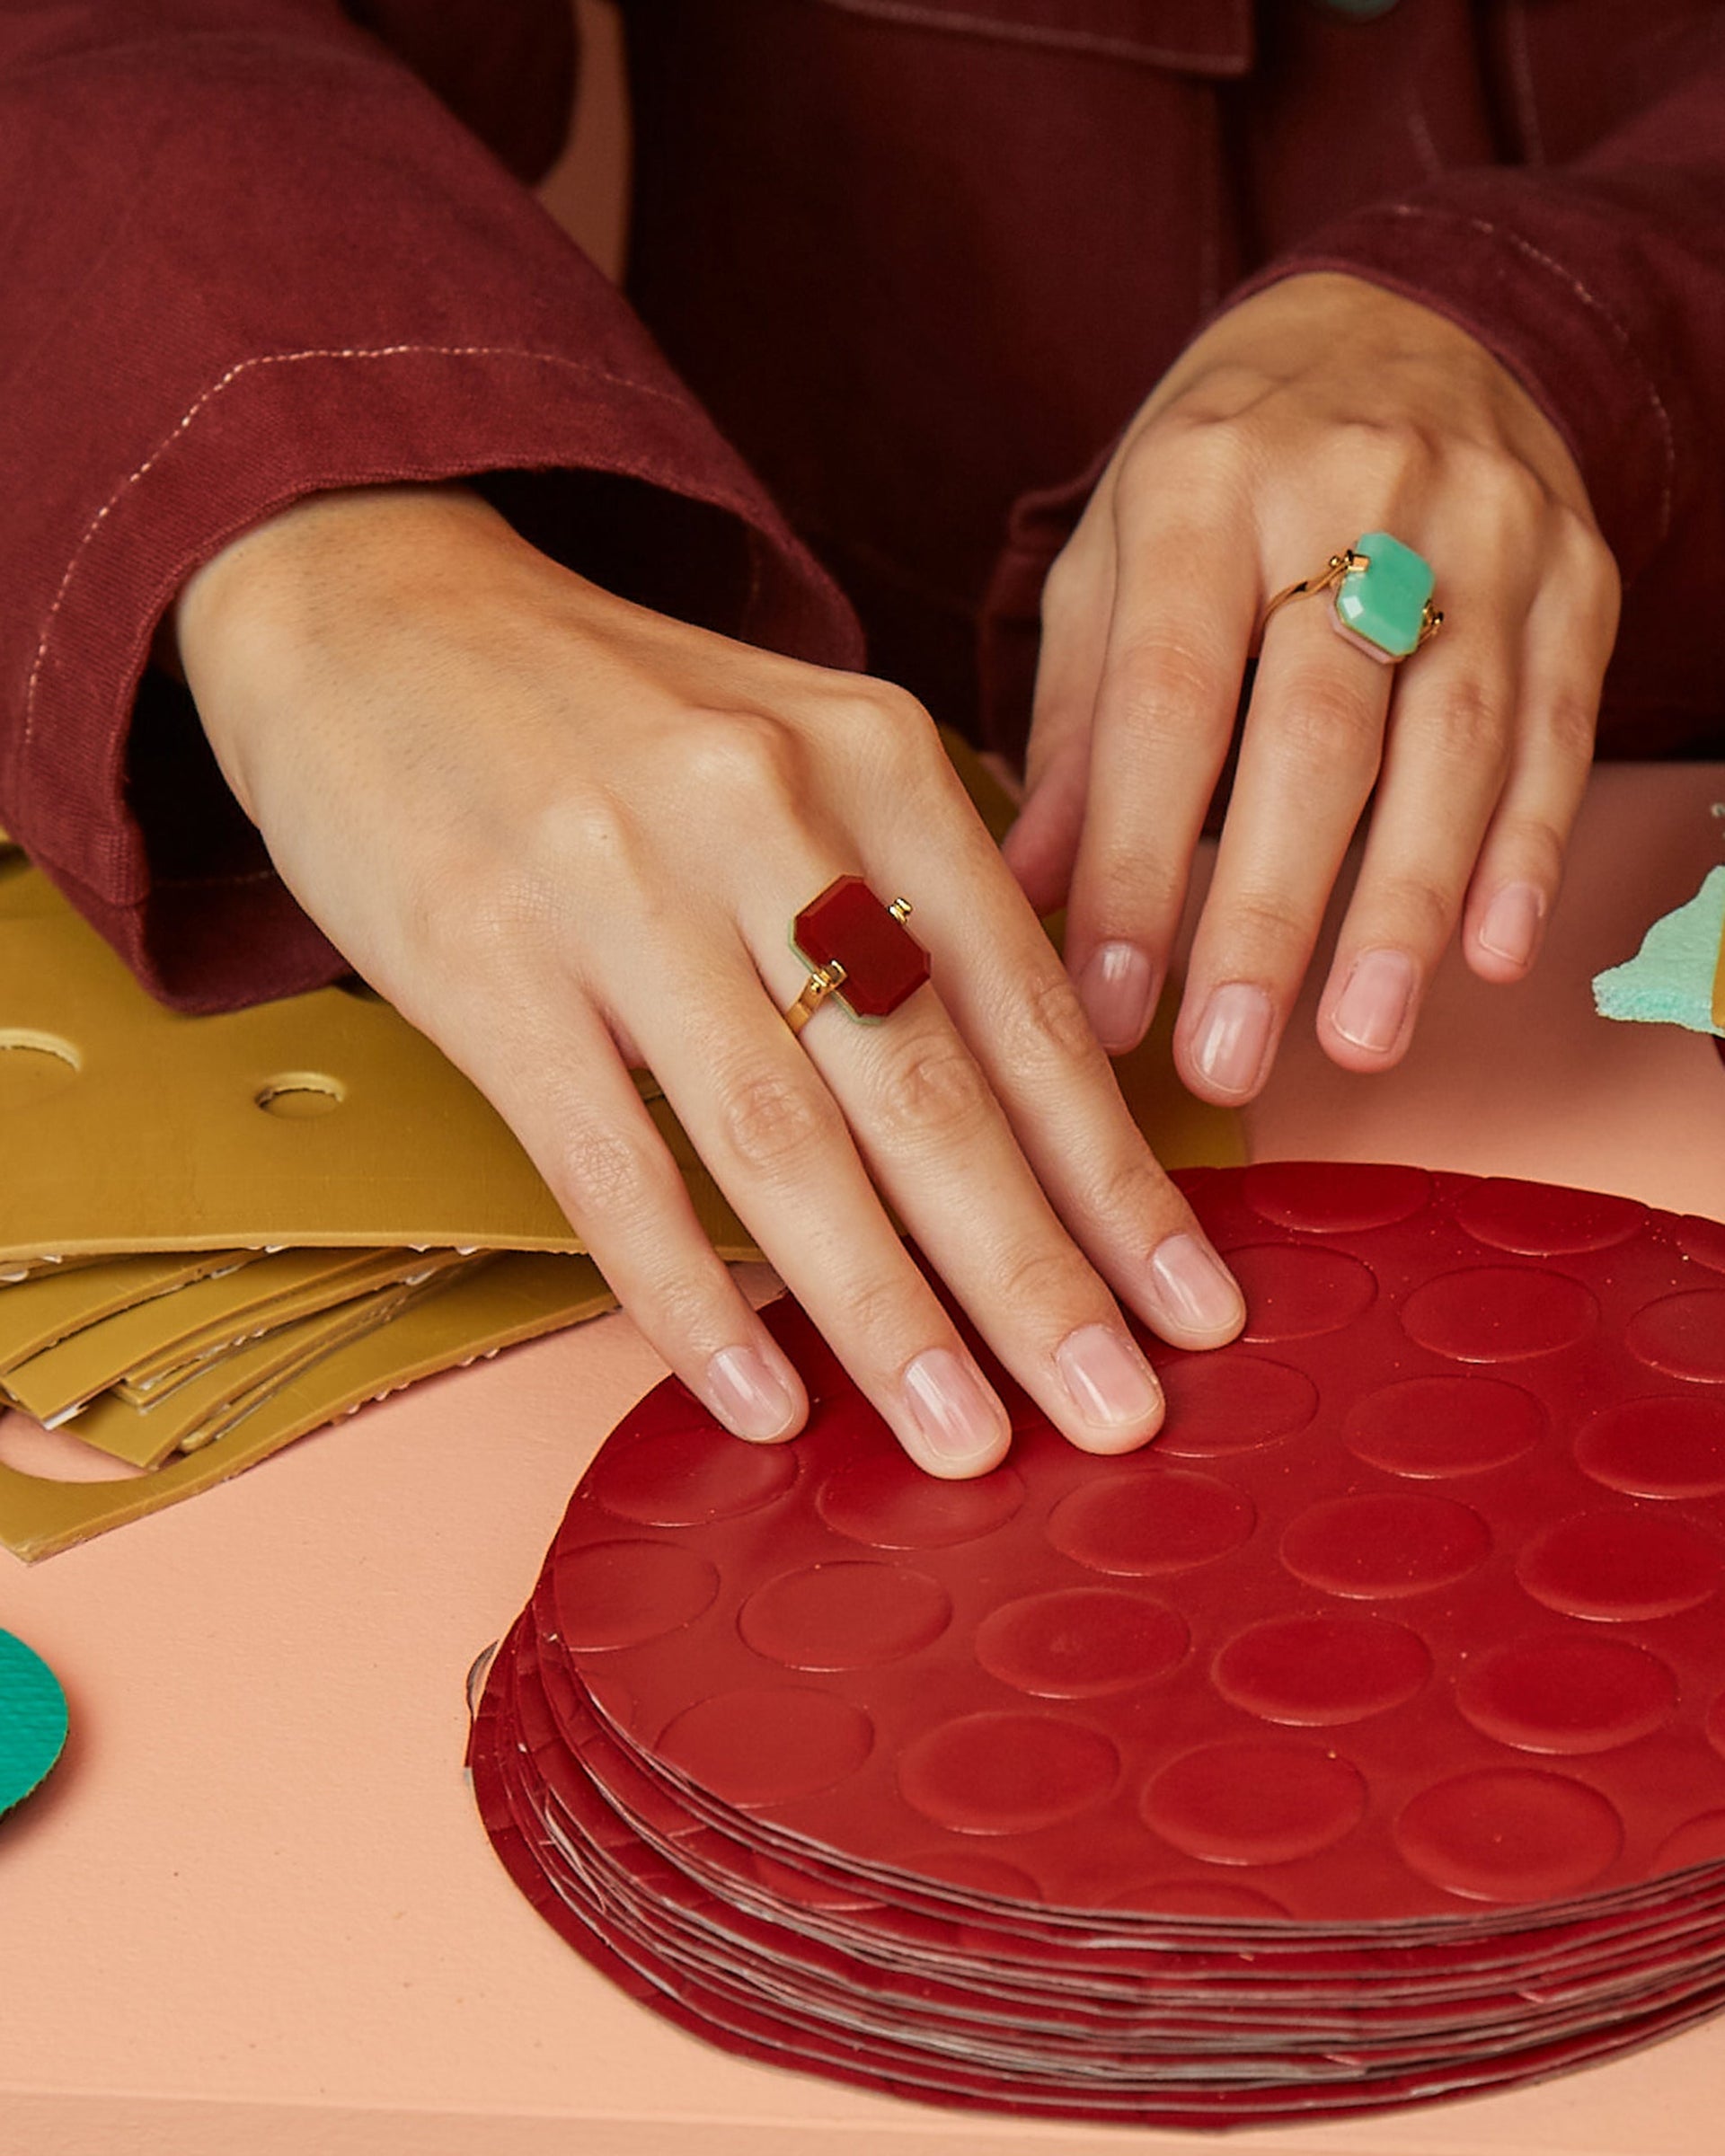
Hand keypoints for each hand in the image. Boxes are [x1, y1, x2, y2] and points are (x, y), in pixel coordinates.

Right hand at [174, 484, 1243, 1478]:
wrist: (371, 605)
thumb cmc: (614, 713)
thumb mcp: (799, 753)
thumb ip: (909, 900)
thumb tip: (1026, 1111)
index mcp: (874, 759)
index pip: (1028, 1005)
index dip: (1118, 1174)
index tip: (1196, 1303)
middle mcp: (766, 814)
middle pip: (930, 1087)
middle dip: (1037, 1272)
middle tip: (1119, 1413)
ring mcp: (618, 885)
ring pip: (783, 1141)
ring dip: (885, 1310)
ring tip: (967, 1440)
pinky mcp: (485, 958)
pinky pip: (606, 1162)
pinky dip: (688, 1295)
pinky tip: (759, 1399)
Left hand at [1004, 272, 1619, 1096]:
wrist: (1407, 316)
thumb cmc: (1223, 472)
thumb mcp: (1113, 558)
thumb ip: (1075, 726)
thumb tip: (1020, 891)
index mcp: (1202, 484)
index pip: (1165, 700)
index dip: (1134, 861)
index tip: (1104, 1000)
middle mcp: (1351, 493)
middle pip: (1314, 730)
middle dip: (1266, 911)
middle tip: (1226, 1058)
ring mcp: (1485, 530)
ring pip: (1451, 740)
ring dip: (1404, 906)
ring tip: (1358, 1040)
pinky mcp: (1578, 575)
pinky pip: (1557, 728)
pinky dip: (1526, 850)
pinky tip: (1491, 956)